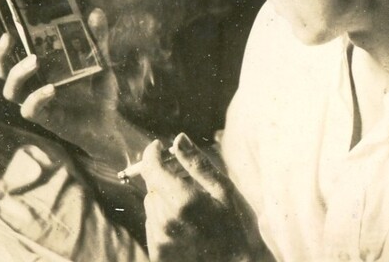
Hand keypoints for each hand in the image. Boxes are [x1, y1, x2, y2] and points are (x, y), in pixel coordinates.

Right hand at [0, 9, 129, 166]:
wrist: (111, 124)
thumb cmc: (99, 91)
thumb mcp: (101, 62)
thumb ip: (98, 40)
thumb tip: (96, 12)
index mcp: (43, 70)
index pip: (14, 57)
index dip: (6, 45)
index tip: (9, 28)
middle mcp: (35, 85)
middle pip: (5, 72)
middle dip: (3, 55)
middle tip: (12, 38)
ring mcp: (39, 103)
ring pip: (12, 92)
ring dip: (18, 74)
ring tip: (34, 61)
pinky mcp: (46, 119)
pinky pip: (31, 110)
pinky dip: (37, 98)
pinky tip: (51, 89)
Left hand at [142, 133, 257, 261]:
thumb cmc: (237, 228)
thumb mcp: (224, 189)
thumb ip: (197, 163)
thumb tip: (178, 139)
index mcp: (182, 200)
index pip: (151, 167)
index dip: (152, 152)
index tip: (158, 145)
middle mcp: (165, 221)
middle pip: (151, 185)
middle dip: (164, 175)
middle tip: (186, 179)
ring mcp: (160, 241)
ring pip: (151, 204)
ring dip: (164, 197)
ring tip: (189, 206)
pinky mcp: (159, 255)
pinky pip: (152, 225)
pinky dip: (163, 218)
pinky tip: (185, 224)